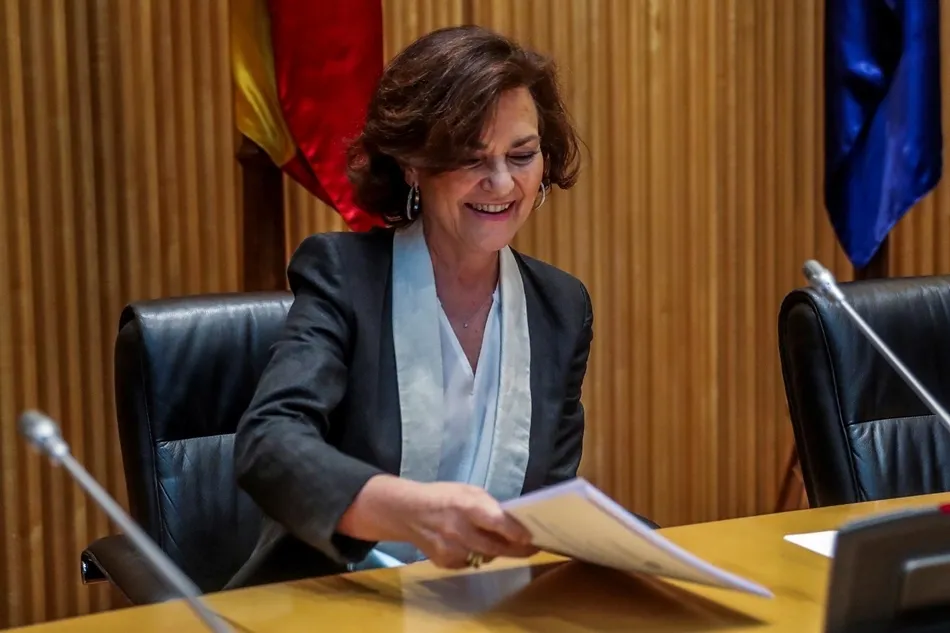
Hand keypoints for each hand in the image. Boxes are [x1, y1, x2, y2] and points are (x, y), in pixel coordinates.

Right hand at [395, 481, 538, 568]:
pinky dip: (478, 556)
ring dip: (498, 552)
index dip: (516, 532)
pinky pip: (471, 563)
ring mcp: (451, 550)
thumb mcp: (467, 491)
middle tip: (532, 548)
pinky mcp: (445, 563)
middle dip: (517, 549)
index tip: (531, 538)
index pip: (497, 522)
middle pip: (496, 547)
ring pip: (486, 558)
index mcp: (466, 506)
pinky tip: (473, 545)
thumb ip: (489, 506)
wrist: (408, 513)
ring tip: (505, 544)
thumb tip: (512, 521)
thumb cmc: (443, 497)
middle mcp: (459, 531)